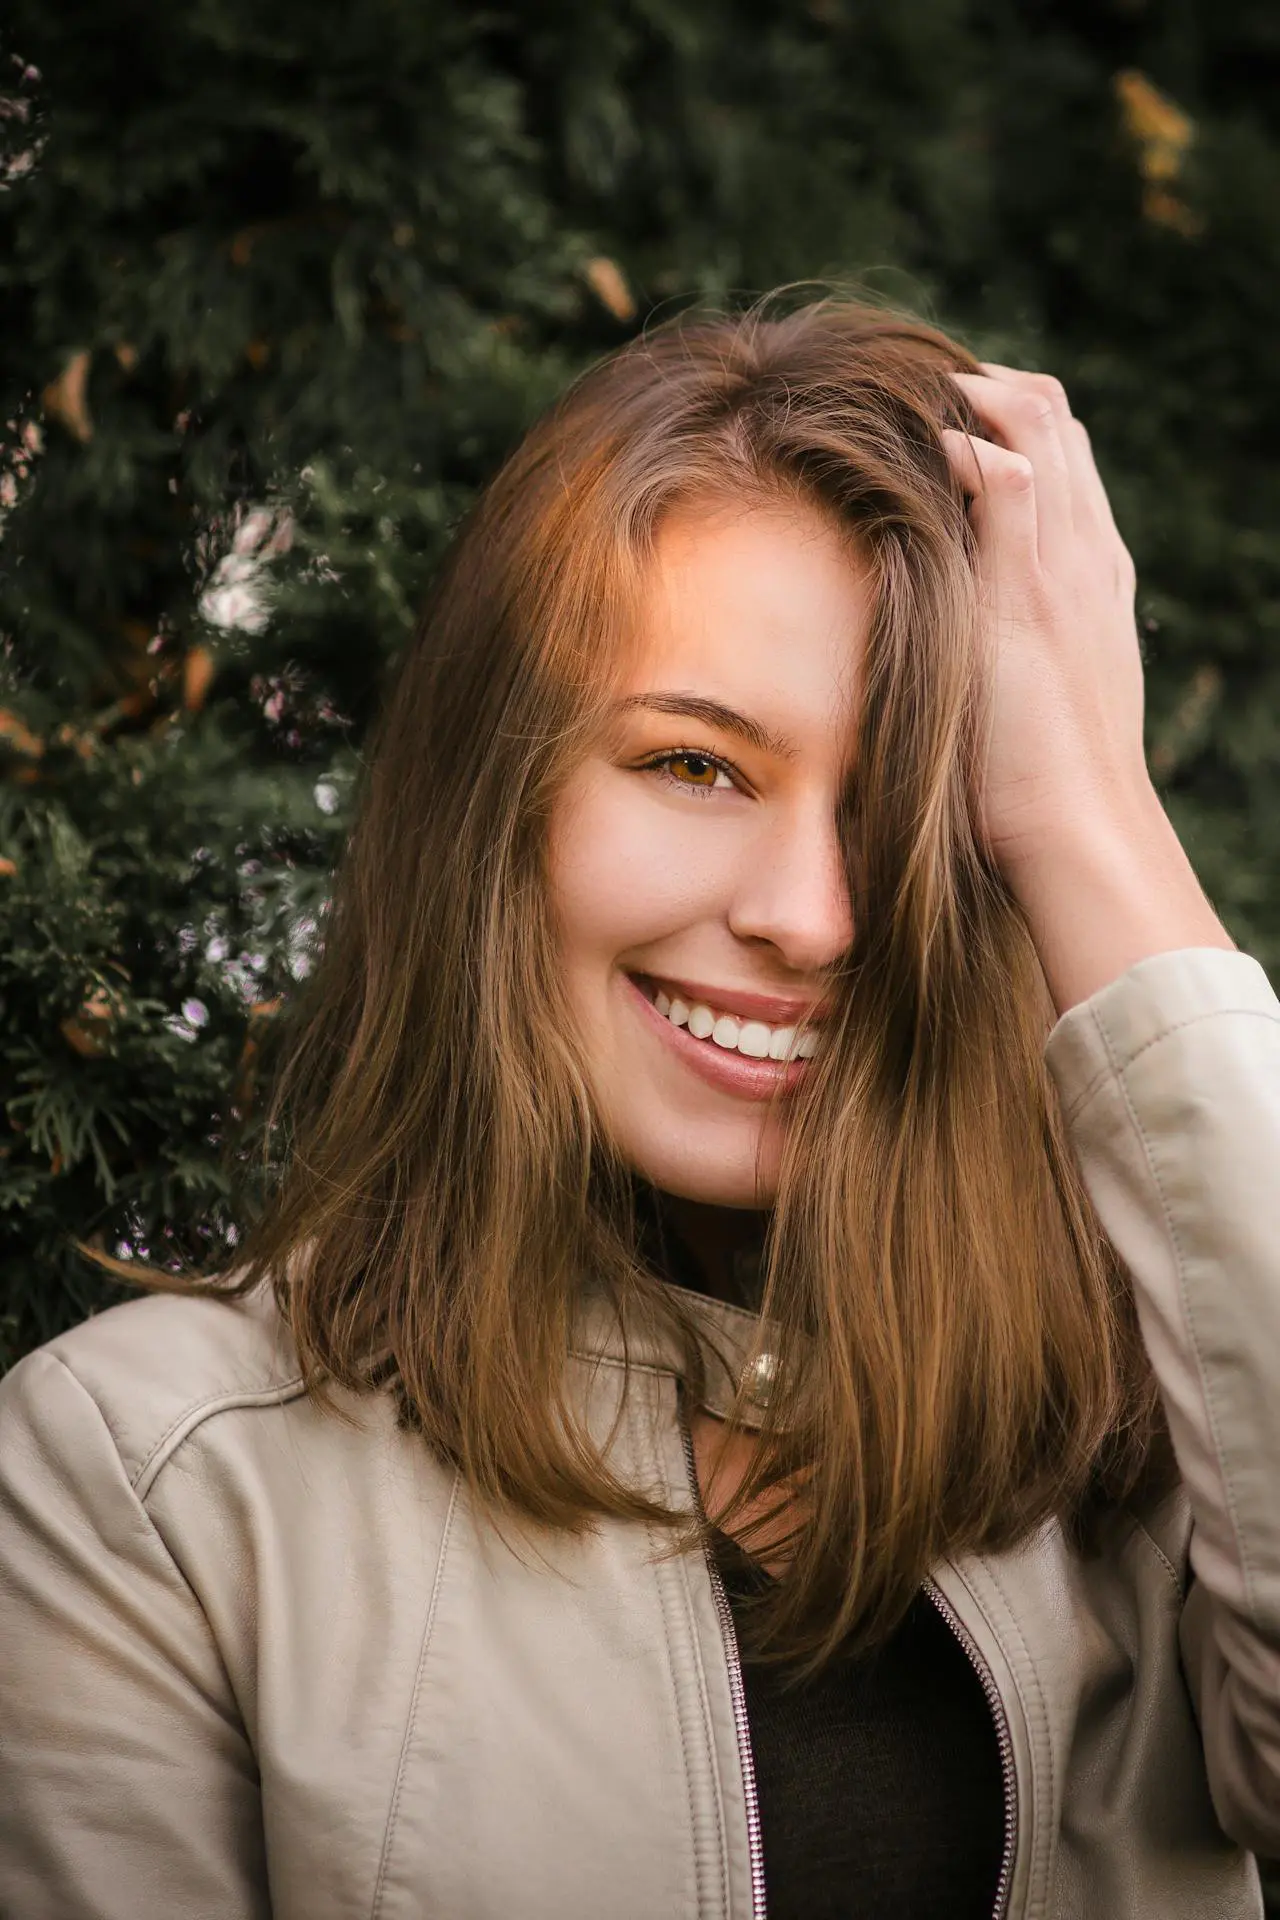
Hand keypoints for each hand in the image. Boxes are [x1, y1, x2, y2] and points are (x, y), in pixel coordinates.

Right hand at [943, 364, 1233, 1012]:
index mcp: (1065, 543)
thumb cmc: (1024, 746)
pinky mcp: (1093, 629)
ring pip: (1065, 476)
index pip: (1030, 413)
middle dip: (991, 400)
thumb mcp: (1001, 619)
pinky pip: (1067, 532)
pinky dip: (1025, 501)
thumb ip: (1001, 516)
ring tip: (940, 452)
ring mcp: (1097, 591)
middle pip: (1055, 427)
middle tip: (914, 406)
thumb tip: (971, 433)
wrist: (1074, 833)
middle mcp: (1092, 554)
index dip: (968, 388)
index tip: (899, 393)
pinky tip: (981, 536)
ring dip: (1010, 445)